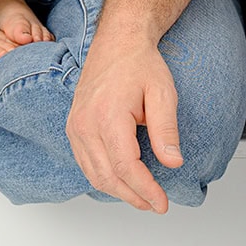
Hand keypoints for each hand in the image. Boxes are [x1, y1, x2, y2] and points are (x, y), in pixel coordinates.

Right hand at [67, 30, 180, 213]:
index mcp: (108, 115)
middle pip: (107, 176)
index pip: (125, 167)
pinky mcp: (74, 126)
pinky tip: (122, 181)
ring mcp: (76, 126)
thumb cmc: (139, 63)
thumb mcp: (163, 93)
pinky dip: (103, 178)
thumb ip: (166, 130)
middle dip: (133, 196)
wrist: (117, 42)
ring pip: (94, 174)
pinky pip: (85, 162)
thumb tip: (172, 162)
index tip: (161, 202)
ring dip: (118, 191)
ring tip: (142, 197)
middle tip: (155, 204)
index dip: (145, 189)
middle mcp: (85, 123)